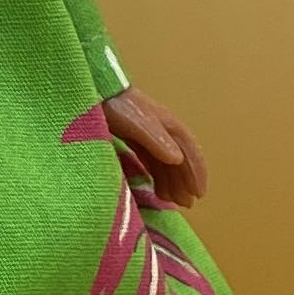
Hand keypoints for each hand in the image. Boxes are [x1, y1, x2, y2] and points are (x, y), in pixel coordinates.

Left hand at [102, 85, 204, 209]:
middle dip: (185, 181)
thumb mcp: (137, 123)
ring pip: (167, 162)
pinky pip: (152, 161)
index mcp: (167, 125)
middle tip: (187, 205)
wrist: (94, 90)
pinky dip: (158, 176)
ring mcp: (148, 134)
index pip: (188, 151)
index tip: (199, 194)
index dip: (196, 172)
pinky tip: (156, 189)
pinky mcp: (134, 138)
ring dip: (173, 181)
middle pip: (179, 159)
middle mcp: (162, 130)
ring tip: (173, 201)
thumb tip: (177, 159)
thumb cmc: (116, 105)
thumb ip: (156, 140)